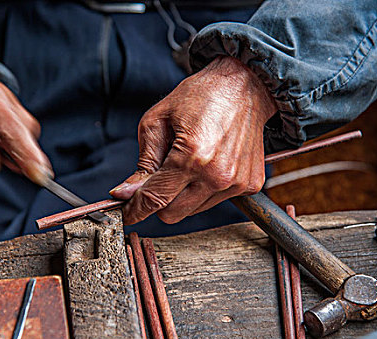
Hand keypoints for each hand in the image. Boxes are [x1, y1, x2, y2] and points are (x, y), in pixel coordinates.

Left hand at [110, 56, 276, 224]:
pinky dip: (205, 189)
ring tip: (190, 162)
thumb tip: (127, 193)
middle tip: (161, 175)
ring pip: (192, 210)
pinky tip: (209, 165)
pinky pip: (214, 201)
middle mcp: (217, 175)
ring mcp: (236, 183)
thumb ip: (143, 162)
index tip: (128, 213)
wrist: (244, 87)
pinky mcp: (249, 185)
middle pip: (172, 213)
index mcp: (191, 156)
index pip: (155, 199)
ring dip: (183, 194)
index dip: (136, 209)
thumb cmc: (201, 97)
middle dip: (160, 198)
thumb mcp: (157, 121)